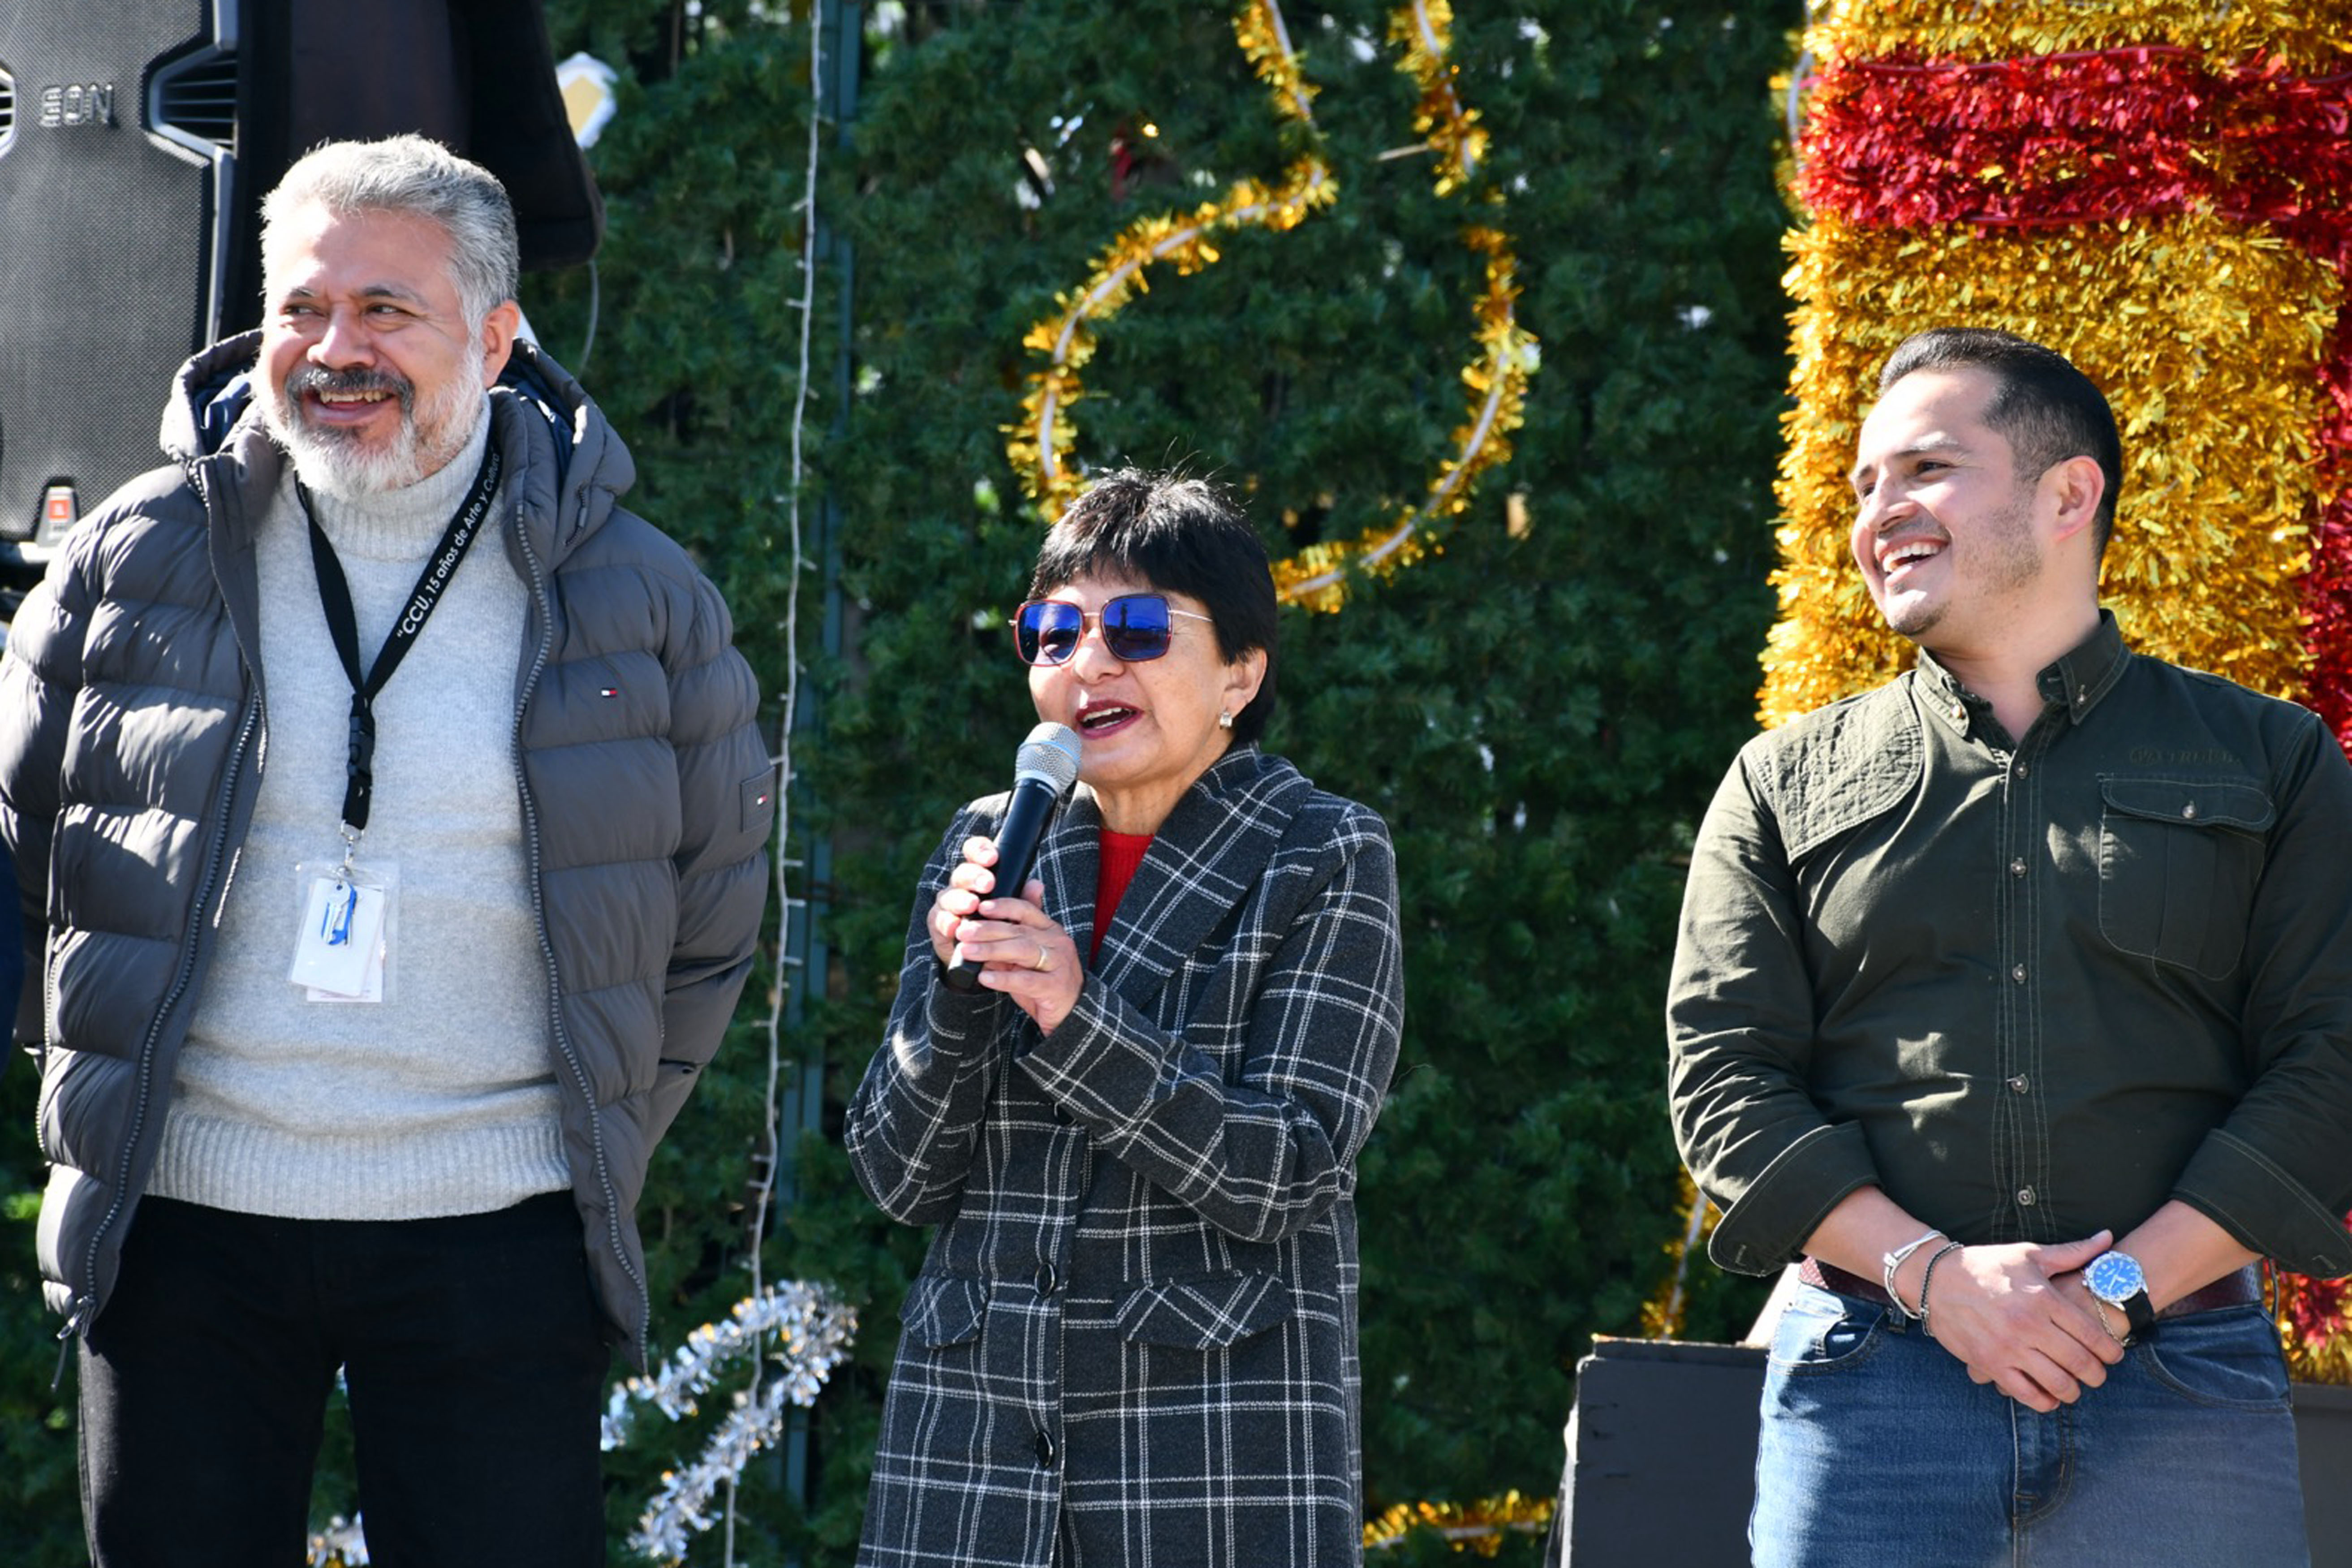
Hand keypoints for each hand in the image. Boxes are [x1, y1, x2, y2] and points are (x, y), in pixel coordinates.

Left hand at [927, 837, 1081, 1031]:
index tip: (980, 907)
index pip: (1026, 910)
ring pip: (1022, 951)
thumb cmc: (1043, 981)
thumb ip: (1006, 942)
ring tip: (966, 951)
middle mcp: (1057, 942)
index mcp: (1050, 929)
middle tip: (962, 932)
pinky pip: (1027, 980)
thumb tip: (974, 932)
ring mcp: (1059, 963)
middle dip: (988, 929)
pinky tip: (984, 977)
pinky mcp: (1056, 987)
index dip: (1003, 906)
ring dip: (991, 949)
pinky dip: (1003, 979)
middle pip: (1019, 930)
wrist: (1071, 1012)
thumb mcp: (1026, 958)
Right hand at [1920, 1231, 2124, 1410]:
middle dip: (2097, 1375)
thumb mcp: (2029, 1255)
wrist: (1936, 1278)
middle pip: (2080, 1363)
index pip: (2092, 1334)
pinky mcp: (1989, 1362)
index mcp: (2042, 1298)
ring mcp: (2008, 1346)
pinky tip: (2049, 1396)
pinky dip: (2044, 1401)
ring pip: (2057, 1383)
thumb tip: (2108, 1238)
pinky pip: (2026, 1393)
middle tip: (2097, 1374)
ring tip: (2074, 1387)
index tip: (2114, 1356)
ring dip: (2073, 1391)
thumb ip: (2072, 1252)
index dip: (2111, 1351)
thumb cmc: (1987, 1265)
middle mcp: (2028, 1324)